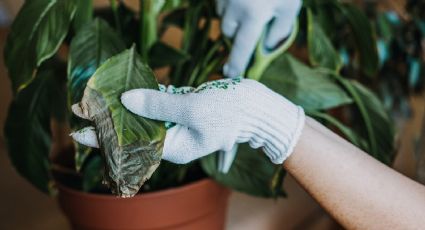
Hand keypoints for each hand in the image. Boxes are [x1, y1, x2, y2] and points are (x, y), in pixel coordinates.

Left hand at [71, 79, 304, 163]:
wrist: (256, 107)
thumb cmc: (229, 112)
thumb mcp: (192, 108)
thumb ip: (158, 105)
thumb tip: (127, 98)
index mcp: (175, 147)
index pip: (133, 144)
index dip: (105, 139)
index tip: (80, 132)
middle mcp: (174, 140)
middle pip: (136, 131)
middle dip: (112, 121)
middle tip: (85, 110)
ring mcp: (180, 126)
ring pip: (147, 117)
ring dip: (128, 107)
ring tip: (102, 100)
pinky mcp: (185, 112)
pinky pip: (161, 107)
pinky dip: (148, 99)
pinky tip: (133, 93)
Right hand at [216, 0, 300, 76]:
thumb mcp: (289, 8)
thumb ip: (279, 31)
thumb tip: (264, 48)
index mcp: (254, 14)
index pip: (242, 46)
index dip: (236, 63)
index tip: (231, 76)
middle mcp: (235, 7)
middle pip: (228, 33)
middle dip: (237, 35)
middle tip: (252, 28)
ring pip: (222, 17)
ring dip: (232, 19)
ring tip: (249, 8)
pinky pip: (220, 3)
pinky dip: (229, 5)